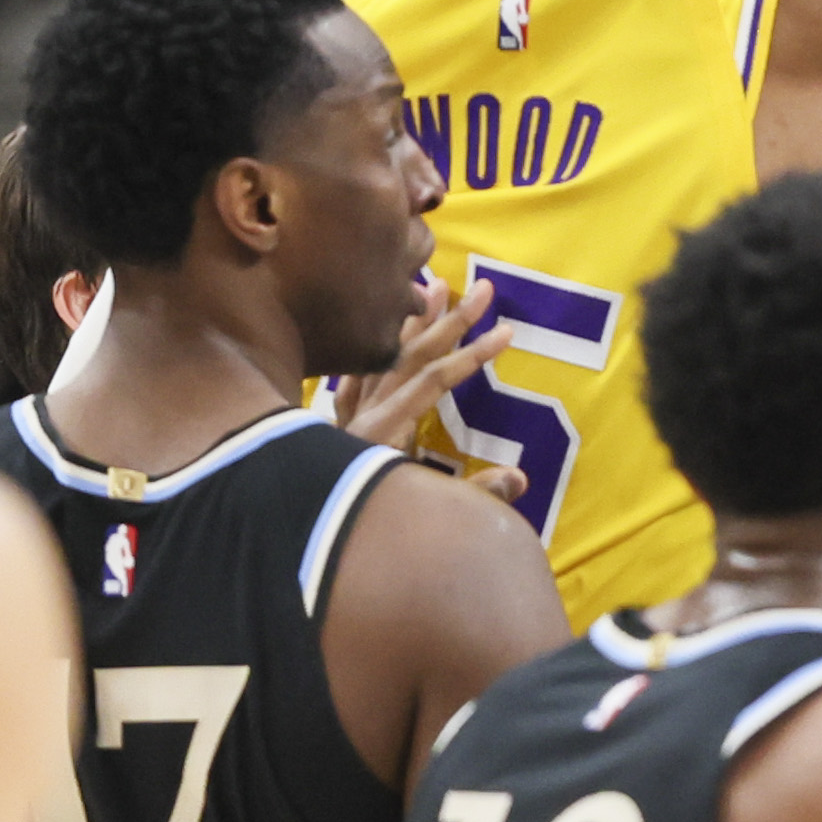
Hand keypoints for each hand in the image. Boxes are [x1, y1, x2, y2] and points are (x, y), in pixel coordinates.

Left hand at [337, 272, 524, 511]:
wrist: (300, 535)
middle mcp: (362, 414)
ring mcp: (345, 416)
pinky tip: (381, 334)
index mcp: (383, 431)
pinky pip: (354, 374)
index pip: (436, 381)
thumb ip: (471, 498)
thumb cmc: (357, 527)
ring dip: (411, 322)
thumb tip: (521, 478)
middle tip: (483, 290)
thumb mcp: (420, 517)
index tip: (506, 331)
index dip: (473, 355)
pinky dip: (373, 348)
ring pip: (380, 355)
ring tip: (432, 287)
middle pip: (411, 355)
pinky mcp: (333, 425)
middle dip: (450, 322)